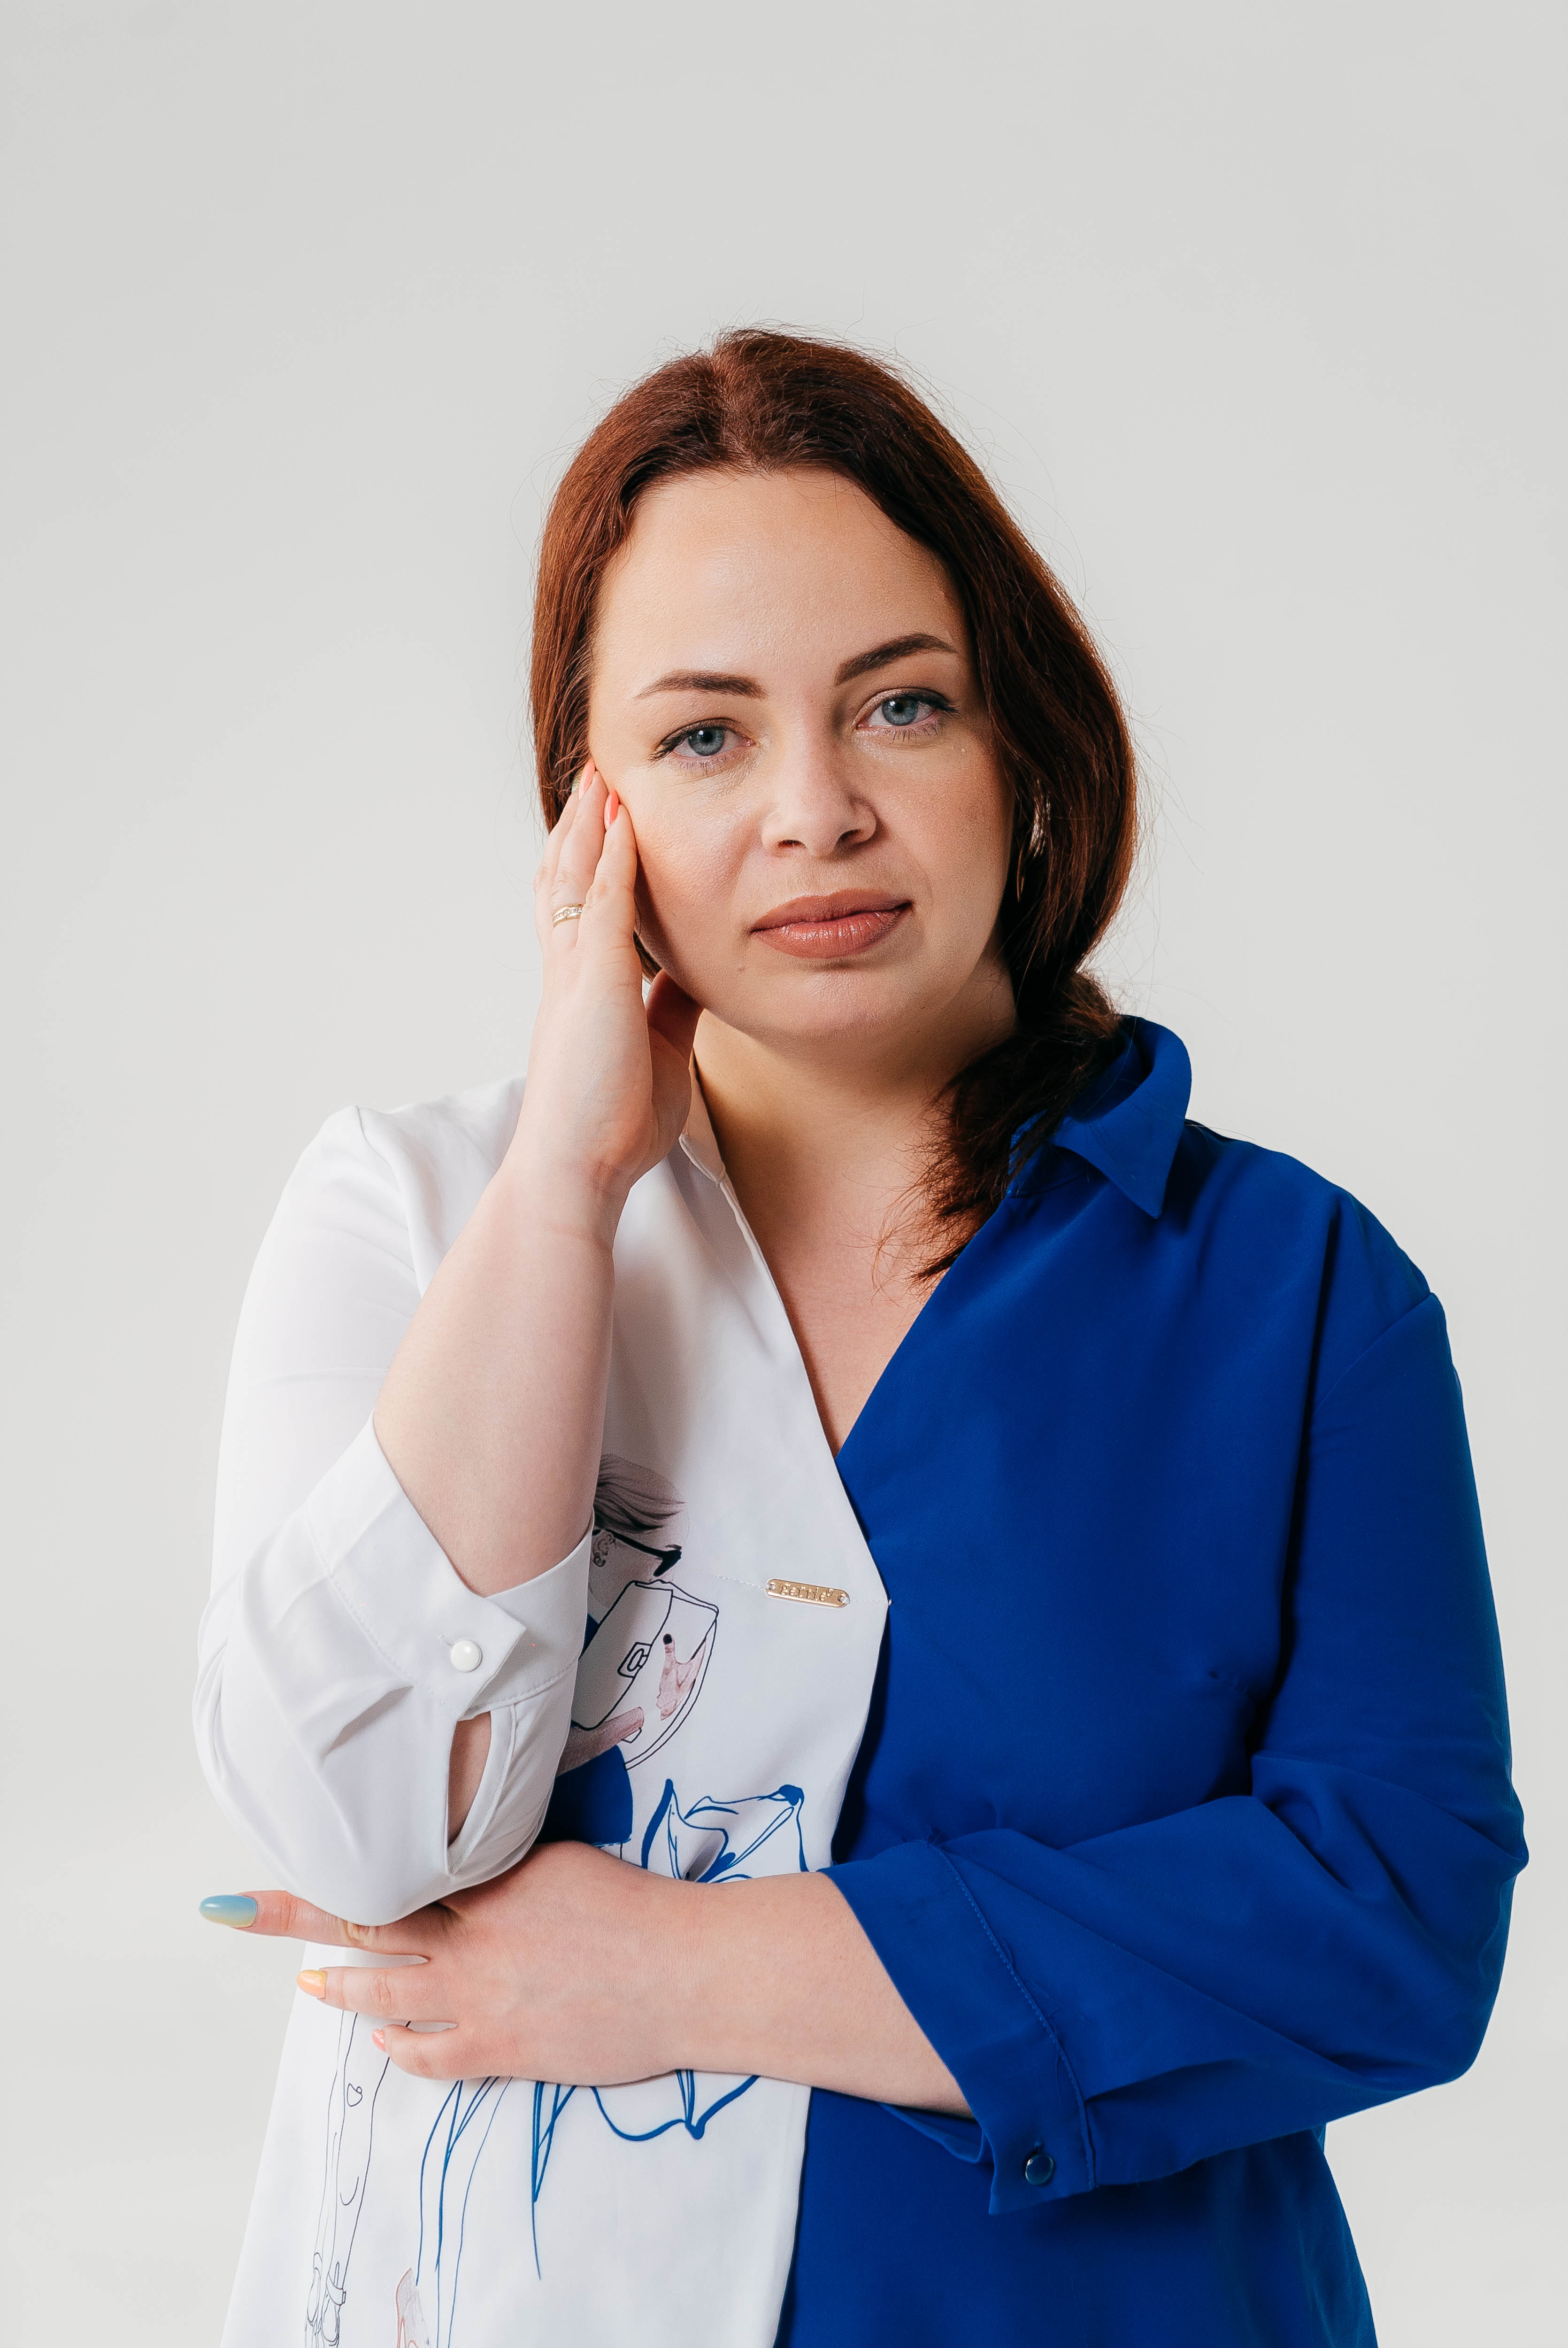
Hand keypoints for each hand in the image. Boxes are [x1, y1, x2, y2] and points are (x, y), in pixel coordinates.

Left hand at [245, 1842, 693, 2082]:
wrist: (685, 1972)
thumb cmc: (638, 1908)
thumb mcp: (564, 1862)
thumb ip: (508, 1863)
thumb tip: (471, 1859)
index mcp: (492, 1878)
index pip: (400, 1864)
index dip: (341, 1859)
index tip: (290, 1844)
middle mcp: (475, 1933)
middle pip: (369, 1918)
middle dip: (296, 1913)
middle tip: (236, 1908)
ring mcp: (482, 1994)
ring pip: (384, 1990)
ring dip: (339, 1986)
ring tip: (310, 1984)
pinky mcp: (501, 2046)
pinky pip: (427, 2054)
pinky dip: (398, 2047)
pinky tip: (385, 2042)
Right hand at [514, 764, 700, 1222]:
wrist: (576, 1167)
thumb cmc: (612, 1125)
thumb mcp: (659, 1053)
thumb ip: (670, 1011)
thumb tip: (691, 978)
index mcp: (582, 991)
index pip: (581, 910)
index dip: (590, 863)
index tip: (607, 822)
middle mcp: (568, 973)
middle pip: (565, 879)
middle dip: (579, 826)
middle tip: (593, 777)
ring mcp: (574, 973)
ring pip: (573, 876)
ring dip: (588, 822)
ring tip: (601, 774)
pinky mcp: (591, 979)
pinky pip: (601, 901)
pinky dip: (611, 854)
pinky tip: (622, 817)